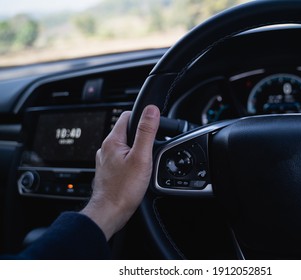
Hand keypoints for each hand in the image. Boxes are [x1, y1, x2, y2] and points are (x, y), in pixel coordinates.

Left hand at [81, 105, 159, 239]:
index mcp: (113, 141)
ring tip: (146, 161)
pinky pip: (122, 159)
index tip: (153, 125)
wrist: (110, 213)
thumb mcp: (141, 157)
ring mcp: (106, 160)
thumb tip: (151, 110)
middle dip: (142, 136)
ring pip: (125, 146)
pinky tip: (138, 171)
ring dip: (137, 149)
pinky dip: (132, 161)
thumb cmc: (123, 189)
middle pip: (127, 131)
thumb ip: (146, 132)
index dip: (142, 117)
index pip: (127, 116)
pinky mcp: (109, 171)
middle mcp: (106, 148)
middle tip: (153, 147)